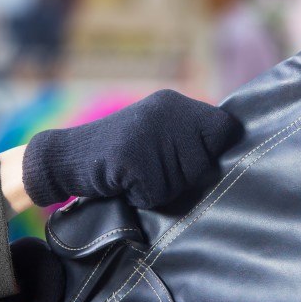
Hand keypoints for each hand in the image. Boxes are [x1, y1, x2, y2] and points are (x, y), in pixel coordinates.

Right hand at [22, 90, 242, 208]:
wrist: (67, 156)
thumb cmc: (118, 155)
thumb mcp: (158, 134)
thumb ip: (190, 138)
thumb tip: (234, 156)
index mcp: (176, 104)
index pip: (225, 128)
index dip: (215, 151)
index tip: (196, 161)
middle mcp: (168, 111)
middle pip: (206, 162)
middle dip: (186, 176)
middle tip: (152, 169)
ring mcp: (150, 133)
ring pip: (183, 182)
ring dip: (163, 189)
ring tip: (137, 175)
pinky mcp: (134, 158)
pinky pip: (157, 194)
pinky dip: (142, 197)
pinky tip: (124, 183)